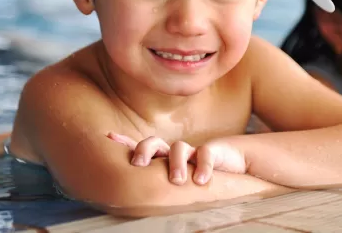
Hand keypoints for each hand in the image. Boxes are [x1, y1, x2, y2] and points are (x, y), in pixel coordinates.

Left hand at [107, 132, 246, 184]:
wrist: (233, 163)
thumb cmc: (199, 175)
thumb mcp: (177, 182)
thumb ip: (161, 188)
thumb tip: (139, 204)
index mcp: (162, 158)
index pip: (140, 148)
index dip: (125, 142)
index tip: (108, 136)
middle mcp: (173, 152)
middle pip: (153, 143)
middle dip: (144, 150)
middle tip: (138, 165)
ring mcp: (191, 151)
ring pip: (178, 149)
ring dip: (175, 164)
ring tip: (177, 180)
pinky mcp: (211, 152)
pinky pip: (205, 154)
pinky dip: (203, 166)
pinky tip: (200, 180)